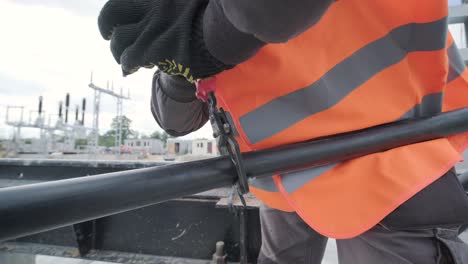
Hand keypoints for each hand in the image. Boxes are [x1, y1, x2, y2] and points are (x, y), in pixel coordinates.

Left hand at [98, 0, 232, 80]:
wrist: (228, 27)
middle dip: (107, 27)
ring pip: (118, 40)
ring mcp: (152, 28)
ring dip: (118, 51)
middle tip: (109, 35)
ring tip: (125, 59)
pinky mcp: (157, 49)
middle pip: (112, 14)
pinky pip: (131, 58)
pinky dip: (127, 64)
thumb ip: (178, 5)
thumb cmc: (217, 11)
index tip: (121, 18)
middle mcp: (151, 8)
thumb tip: (177, 12)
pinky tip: (130, 69)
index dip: (119, 11)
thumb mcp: (192, 0)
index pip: (124, 1)